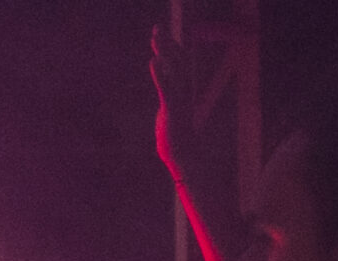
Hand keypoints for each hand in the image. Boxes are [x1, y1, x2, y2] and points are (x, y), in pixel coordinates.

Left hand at [149, 25, 196, 181]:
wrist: (184, 155)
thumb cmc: (176, 137)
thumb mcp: (171, 114)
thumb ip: (169, 101)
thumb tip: (168, 98)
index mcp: (183, 89)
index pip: (179, 63)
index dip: (172, 46)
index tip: (164, 33)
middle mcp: (184, 90)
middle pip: (177, 60)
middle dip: (167, 43)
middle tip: (157, 27)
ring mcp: (179, 98)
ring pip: (173, 68)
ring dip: (164, 52)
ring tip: (156, 37)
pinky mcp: (171, 109)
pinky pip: (166, 87)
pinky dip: (160, 73)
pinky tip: (153, 61)